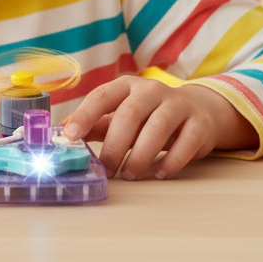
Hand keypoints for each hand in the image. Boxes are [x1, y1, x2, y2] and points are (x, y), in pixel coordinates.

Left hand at [59, 76, 257, 179]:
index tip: (70, 136)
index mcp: (127, 86)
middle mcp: (152, 90)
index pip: (102, 95)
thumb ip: (96, 123)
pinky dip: (171, 161)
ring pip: (158, 127)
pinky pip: (186, 142)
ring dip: (141, 155)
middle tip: (107, 169)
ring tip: (130, 174)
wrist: (200, 110)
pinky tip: (160, 174)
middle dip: (115, 145)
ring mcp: (178, 104)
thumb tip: (62, 133)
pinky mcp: (199, 123)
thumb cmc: (150, 116)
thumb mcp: (121, 115)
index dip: (85, 115)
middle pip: (130, 114)